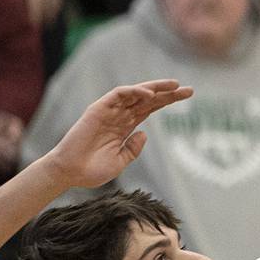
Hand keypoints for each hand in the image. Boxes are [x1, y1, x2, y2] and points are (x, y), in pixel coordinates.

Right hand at [41, 80, 192, 189]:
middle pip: (147, 100)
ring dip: (154, 87)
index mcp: (125, 127)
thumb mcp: (121, 161)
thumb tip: (144, 134)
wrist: (70, 173)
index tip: (187, 96)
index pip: (150, 109)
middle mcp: (118, 116)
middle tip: (189, 89)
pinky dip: (133, 92)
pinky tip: (149, 95)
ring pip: (134, 93)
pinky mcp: (98, 109)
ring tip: (174, 85)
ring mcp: (108, 112)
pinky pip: (117, 95)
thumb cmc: (92, 170)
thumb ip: (133, 148)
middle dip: (168, 93)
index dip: (167, 101)